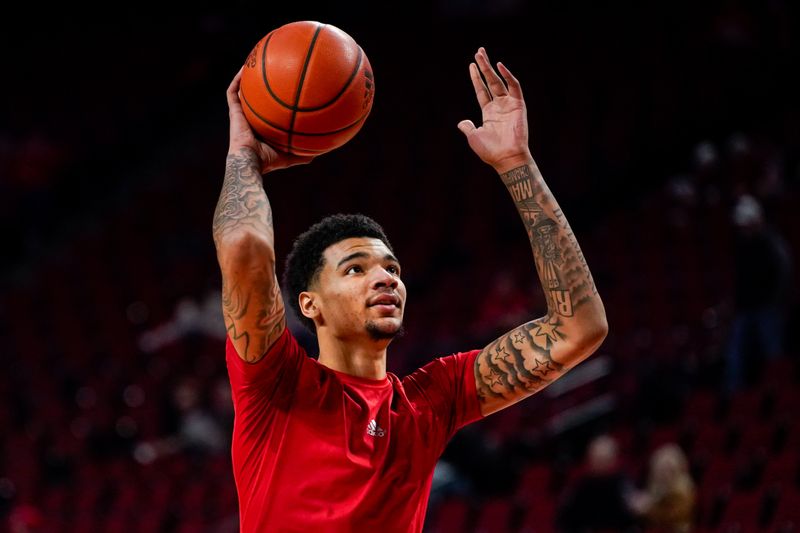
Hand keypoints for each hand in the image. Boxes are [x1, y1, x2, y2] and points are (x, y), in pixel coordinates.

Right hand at [227, 68, 313, 173]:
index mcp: (262, 126)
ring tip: (254, 60)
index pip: (266, 109)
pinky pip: (233, 92)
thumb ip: (305, 152)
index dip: (272, 99)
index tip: (282, 86)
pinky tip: (245, 67)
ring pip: (242, 90)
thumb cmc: (269, 161)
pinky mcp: (233, 112)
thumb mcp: (292, 155)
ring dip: (246, 76)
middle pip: (255, 96)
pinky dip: (238, 79)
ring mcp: (241, 114)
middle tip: (270, 68)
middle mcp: (251, 118)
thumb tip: (324, 148)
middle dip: (260, 83)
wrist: (250, 161)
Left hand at [458, 48, 531, 172]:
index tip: (471, 65)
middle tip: (479, 51)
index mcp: (489, 113)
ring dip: (491, 68)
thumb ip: (467, 127)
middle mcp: (499, 106)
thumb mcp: (474, 137)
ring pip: (499, 81)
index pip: (482, 90)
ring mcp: (509, 105)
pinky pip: (514, 87)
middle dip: (484, 67)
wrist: (505, 158)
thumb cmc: (490, 150)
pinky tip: (499, 66)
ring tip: (482, 54)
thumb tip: (461, 122)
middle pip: (490, 81)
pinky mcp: (518, 105)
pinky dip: (508, 76)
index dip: (476, 78)